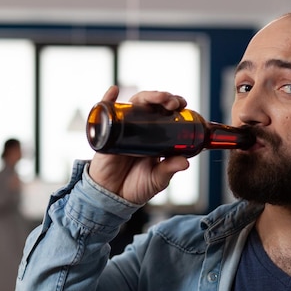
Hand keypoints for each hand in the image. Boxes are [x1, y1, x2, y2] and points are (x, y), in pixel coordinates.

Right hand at [88, 85, 189, 203]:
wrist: (113, 198)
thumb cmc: (135, 187)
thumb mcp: (157, 179)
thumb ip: (169, 169)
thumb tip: (185, 162)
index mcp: (154, 137)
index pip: (164, 113)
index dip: (173, 105)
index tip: (183, 105)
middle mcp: (139, 129)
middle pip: (151, 105)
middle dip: (164, 98)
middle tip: (173, 102)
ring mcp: (123, 129)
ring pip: (134, 105)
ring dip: (147, 96)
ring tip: (159, 98)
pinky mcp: (106, 135)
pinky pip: (105, 113)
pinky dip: (107, 99)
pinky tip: (113, 91)